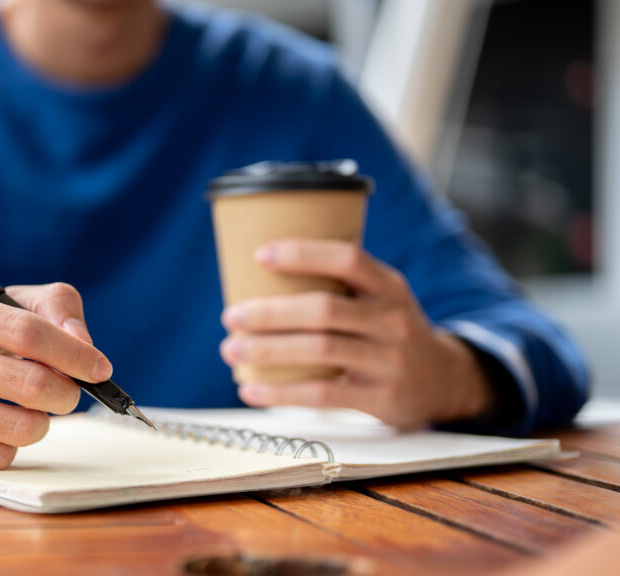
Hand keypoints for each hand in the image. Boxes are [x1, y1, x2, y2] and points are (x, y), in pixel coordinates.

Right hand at [0, 283, 111, 469]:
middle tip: (68, 393)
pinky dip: (9, 444)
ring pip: (21, 428)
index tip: (99, 368)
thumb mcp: (3, 304)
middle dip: (66, 393)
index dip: (74, 354)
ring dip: (40, 422)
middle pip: (32, 385)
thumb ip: (54, 308)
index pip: (28, 332)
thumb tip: (85, 348)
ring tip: (25, 409)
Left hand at [219, 239, 492, 428]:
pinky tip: (251, 389)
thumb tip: (256, 280)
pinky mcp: (380, 397)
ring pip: (320, 350)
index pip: (348, 260)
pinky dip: (281, 392)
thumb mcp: (379, 299)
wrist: (443, 380)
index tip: (260, 255)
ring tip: (231, 349)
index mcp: (388, 286)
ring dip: (268, 350)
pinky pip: (323, 393)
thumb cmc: (388, 330)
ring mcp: (389, 360)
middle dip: (270, 312)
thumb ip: (337, 288)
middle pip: (323, 310)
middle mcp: (392, 319)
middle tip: (231, 316)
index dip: (303, 254)